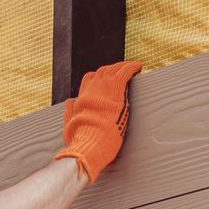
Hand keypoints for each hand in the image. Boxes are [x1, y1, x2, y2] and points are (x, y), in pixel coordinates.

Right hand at [54, 60, 141, 183]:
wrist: (91, 142)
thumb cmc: (81, 141)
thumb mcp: (71, 126)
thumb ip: (70, 112)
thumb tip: (69, 101)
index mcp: (82, 99)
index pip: (89, 80)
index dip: (97, 79)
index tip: (105, 81)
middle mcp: (92, 89)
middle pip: (101, 72)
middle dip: (111, 70)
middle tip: (120, 71)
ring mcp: (104, 87)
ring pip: (113, 69)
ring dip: (122, 67)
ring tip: (131, 67)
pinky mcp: (116, 88)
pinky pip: (125, 71)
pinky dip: (132, 67)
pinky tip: (139, 66)